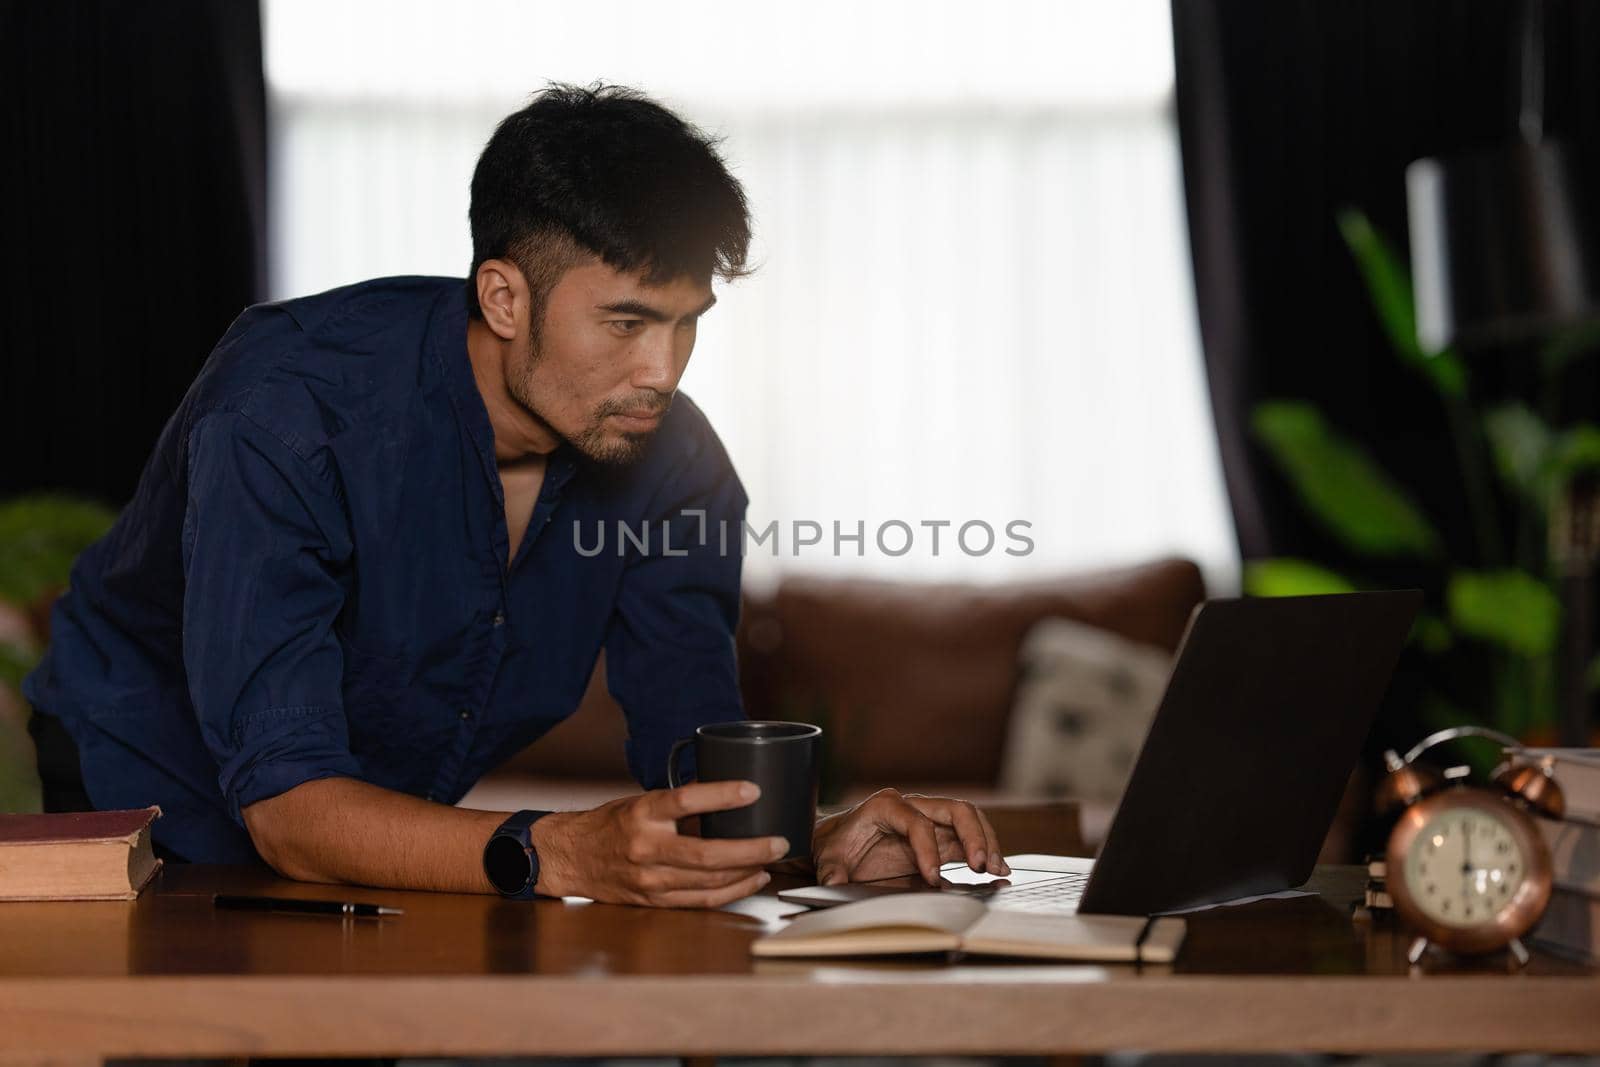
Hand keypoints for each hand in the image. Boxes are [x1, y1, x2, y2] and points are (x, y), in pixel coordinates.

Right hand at [530, 781, 788, 907]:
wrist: (571, 858)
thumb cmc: (611, 824)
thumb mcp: (640, 802)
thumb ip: (679, 803)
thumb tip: (728, 793)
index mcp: (642, 813)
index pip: (687, 800)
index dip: (722, 795)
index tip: (752, 790)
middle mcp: (646, 847)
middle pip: (707, 853)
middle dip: (751, 849)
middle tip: (780, 840)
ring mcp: (650, 879)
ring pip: (710, 881)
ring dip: (747, 872)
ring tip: (771, 859)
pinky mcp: (655, 900)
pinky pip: (702, 900)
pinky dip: (732, 891)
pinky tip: (751, 880)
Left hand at [809, 788, 1009, 885]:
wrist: (836, 842)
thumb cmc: (835, 847)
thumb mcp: (828, 859)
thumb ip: (831, 871)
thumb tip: (834, 884)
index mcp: (885, 806)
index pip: (917, 823)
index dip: (928, 850)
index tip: (932, 878)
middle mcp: (912, 806)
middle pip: (954, 810)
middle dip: (973, 836)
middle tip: (981, 865)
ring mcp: (928, 820)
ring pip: (967, 820)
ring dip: (986, 842)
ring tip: (997, 869)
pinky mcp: (937, 837)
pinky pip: (967, 839)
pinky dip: (984, 851)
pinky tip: (996, 870)